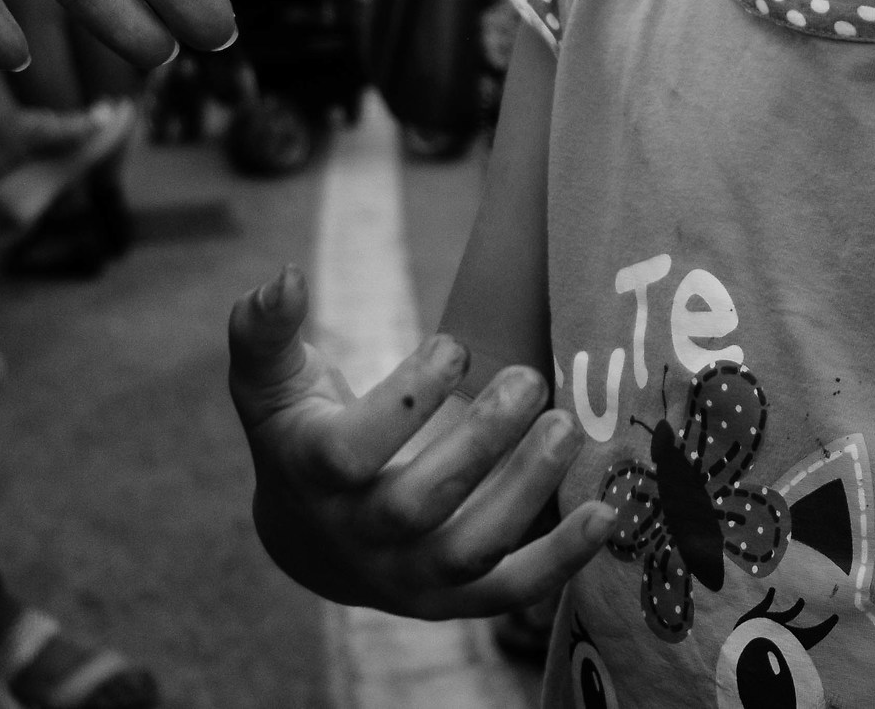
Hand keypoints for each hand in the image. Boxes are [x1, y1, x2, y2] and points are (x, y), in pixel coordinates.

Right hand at [227, 265, 610, 615]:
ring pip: (470, 550)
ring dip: (525, 492)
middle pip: (419, 503)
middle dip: (479, 441)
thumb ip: (265, 327)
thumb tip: (286, 275)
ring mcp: (407, 575)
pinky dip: (563, 561)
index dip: (405, 402)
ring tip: (567, 426)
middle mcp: (358, 536)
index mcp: (312, 476)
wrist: (306, 538)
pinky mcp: (453, 600)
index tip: (455, 345)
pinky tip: (609, 514)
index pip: (352, 451)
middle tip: (530, 378)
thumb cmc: (297, 431)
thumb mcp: (269, 381)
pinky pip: (512, 591)